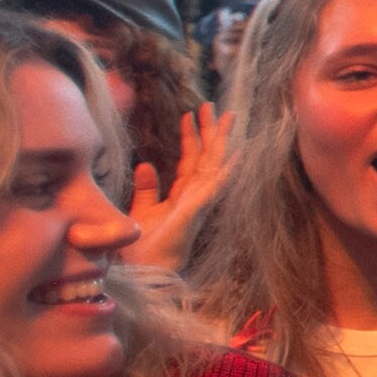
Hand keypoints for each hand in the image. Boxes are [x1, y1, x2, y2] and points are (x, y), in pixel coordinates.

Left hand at [122, 104, 232, 270]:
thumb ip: (146, 189)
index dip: (190, 138)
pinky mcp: (197, 210)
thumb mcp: (141, 211)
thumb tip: (144, 164)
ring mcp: (199, 203)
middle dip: (210, 131)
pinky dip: (227, 169)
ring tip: (225, 116)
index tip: (188, 115)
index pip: (190, 162)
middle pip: (206, 158)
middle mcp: (195, 197)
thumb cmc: (140, 248)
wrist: (141, 271)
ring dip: (220, 140)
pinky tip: (236, 153)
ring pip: (214, 165)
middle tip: (211, 105)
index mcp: (182, 197)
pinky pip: (216, 185)